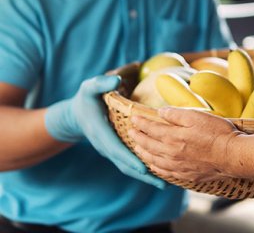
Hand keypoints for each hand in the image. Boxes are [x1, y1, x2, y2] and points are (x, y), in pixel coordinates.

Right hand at [45, 75, 165, 188]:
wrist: (76, 115)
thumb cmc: (87, 99)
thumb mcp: (90, 87)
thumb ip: (101, 83)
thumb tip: (117, 80)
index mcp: (100, 131)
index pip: (116, 148)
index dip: (130, 159)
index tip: (145, 169)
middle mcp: (105, 145)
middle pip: (124, 164)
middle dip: (143, 175)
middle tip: (163, 184)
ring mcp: (110, 151)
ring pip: (127, 167)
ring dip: (145, 177)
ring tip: (166, 185)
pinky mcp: (116, 152)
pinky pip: (129, 164)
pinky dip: (143, 171)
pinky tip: (160, 174)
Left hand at [128, 107, 242, 182]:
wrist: (233, 156)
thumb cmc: (217, 133)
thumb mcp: (197, 116)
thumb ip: (176, 115)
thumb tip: (160, 112)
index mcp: (173, 137)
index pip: (151, 128)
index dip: (140, 122)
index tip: (133, 118)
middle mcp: (171, 153)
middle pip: (148, 145)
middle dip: (138, 137)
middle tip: (131, 132)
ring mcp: (178, 166)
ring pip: (154, 160)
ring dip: (143, 153)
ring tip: (137, 148)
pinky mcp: (187, 175)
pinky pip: (165, 172)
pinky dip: (155, 168)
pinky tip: (154, 165)